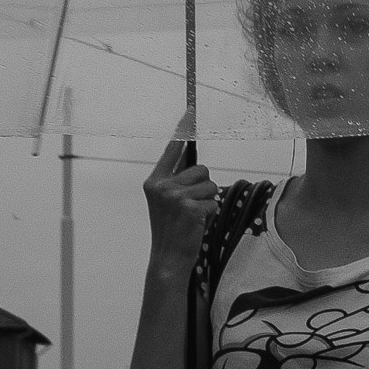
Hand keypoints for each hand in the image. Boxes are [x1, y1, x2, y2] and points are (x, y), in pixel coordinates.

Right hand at [142, 139, 218, 272]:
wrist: (168, 258)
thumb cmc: (172, 230)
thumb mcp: (167, 202)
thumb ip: (177, 182)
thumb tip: (198, 167)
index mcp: (155, 181)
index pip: (172, 149)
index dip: (183, 129)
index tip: (191, 110)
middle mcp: (162, 185)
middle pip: (201, 169)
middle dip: (203, 187)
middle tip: (192, 206)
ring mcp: (174, 196)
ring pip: (210, 185)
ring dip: (208, 201)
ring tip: (194, 216)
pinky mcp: (189, 207)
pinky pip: (213, 201)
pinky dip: (210, 213)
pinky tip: (197, 224)